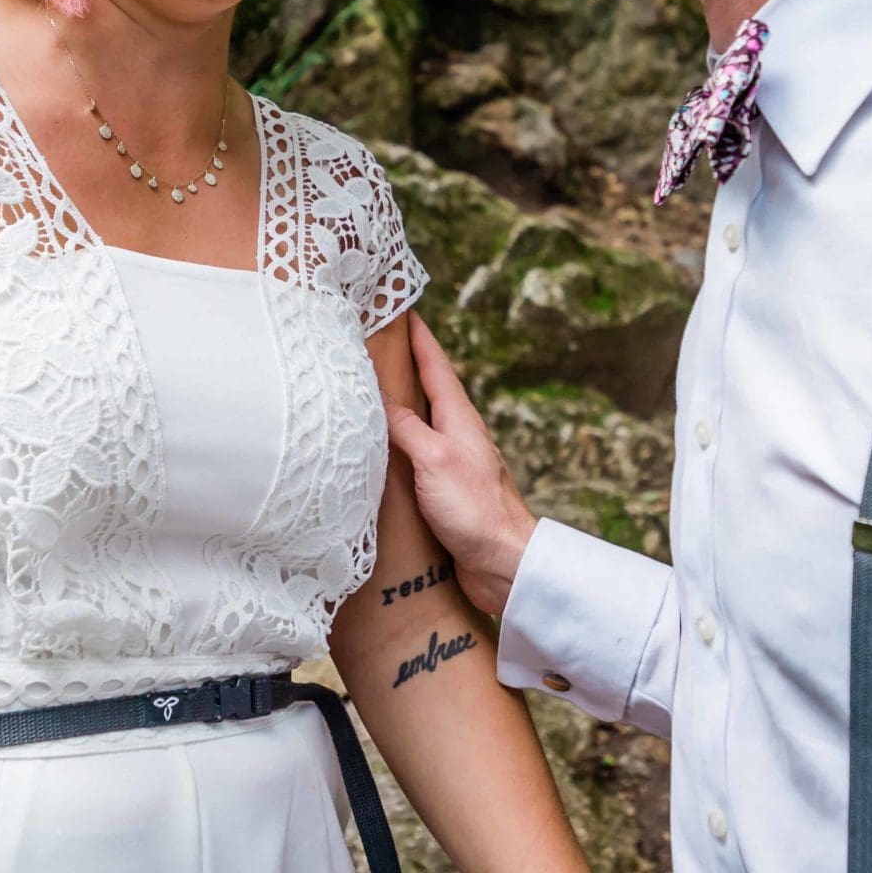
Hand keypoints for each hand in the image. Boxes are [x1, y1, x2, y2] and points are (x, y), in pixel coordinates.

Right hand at [382, 315, 538, 618]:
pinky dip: (393, 447)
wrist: (504, 563)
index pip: (436, 366)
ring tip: (367, 391)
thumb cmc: (476, 509)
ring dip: (396, 407)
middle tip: (377, 342)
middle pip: (427, 391)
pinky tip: (376, 455)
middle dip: (404, 365)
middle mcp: (456, 436)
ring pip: (419, 425)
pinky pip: (412, 459)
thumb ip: (406, 427)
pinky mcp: (443, 493)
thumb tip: (377, 397)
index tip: (403, 308)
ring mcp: (450, 464)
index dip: (418, 337)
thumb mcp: (435, 458)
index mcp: (459, 419)